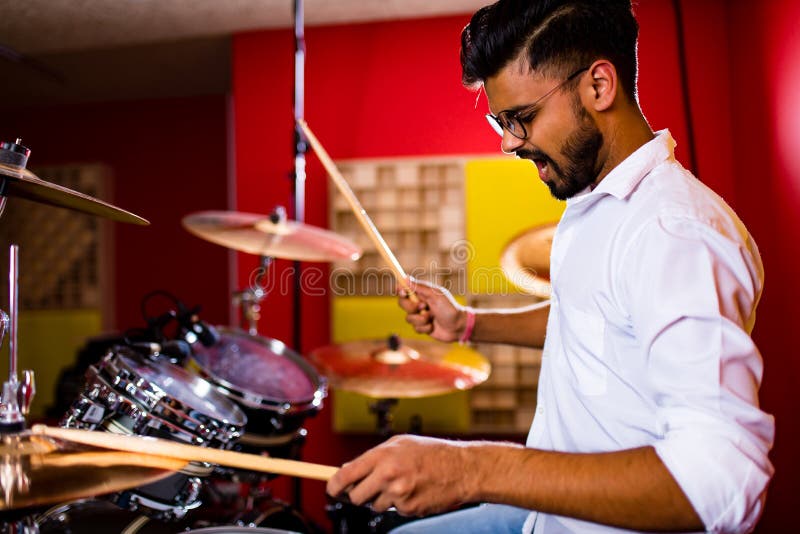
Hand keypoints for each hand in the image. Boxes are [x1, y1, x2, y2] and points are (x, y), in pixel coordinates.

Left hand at [327, 434, 473, 516]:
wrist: (461, 469)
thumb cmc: (431, 452)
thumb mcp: (399, 444)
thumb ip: (374, 456)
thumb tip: (350, 469)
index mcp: (383, 456)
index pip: (346, 475)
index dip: (334, 485)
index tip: (331, 488)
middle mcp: (388, 476)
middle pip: (355, 497)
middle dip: (357, 495)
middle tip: (366, 488)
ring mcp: (398, 495)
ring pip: (374, 506)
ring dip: (380, 499)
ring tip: (399, 484)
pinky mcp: (408, 509)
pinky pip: (393, 510)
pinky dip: (398, 504)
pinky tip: (412, 490)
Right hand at [398, 279, 467, 342]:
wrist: (458, 327)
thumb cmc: (450, 308)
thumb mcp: (435, 295)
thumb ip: (420, 287)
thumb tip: (406, 278)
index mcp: (422, 293)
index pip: (405, 289)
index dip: (400, 290)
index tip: (402, 291)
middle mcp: (419, 304)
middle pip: (402, 304)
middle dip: (411, 308)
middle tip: (423, 307)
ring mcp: (419, 316)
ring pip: (408, 318)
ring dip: (421, 319)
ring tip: (432, 318)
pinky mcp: (421, 327)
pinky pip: (415, 328)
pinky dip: (425, 328)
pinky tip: (433, 326)